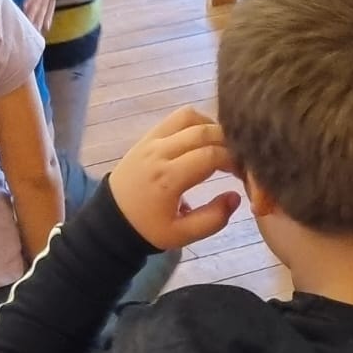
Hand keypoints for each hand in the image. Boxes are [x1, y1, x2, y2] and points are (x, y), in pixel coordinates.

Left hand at [109, 106, 241, 250]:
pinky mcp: (147, 136)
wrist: (110, 220)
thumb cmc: (147, 229)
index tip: (242, 172)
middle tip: (238, 158)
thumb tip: (236, 195)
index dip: (233, 160)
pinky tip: (204, 141)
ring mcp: (151, 140)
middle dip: (228, 142)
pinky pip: (175, 118)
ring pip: (189, 117)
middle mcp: (160, 152)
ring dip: (211, 127)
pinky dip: (195, 123)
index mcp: (168, 178)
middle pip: (204, 132)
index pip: (210, 155)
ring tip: (221, 146)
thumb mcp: (182, 235)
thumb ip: (213, 218)